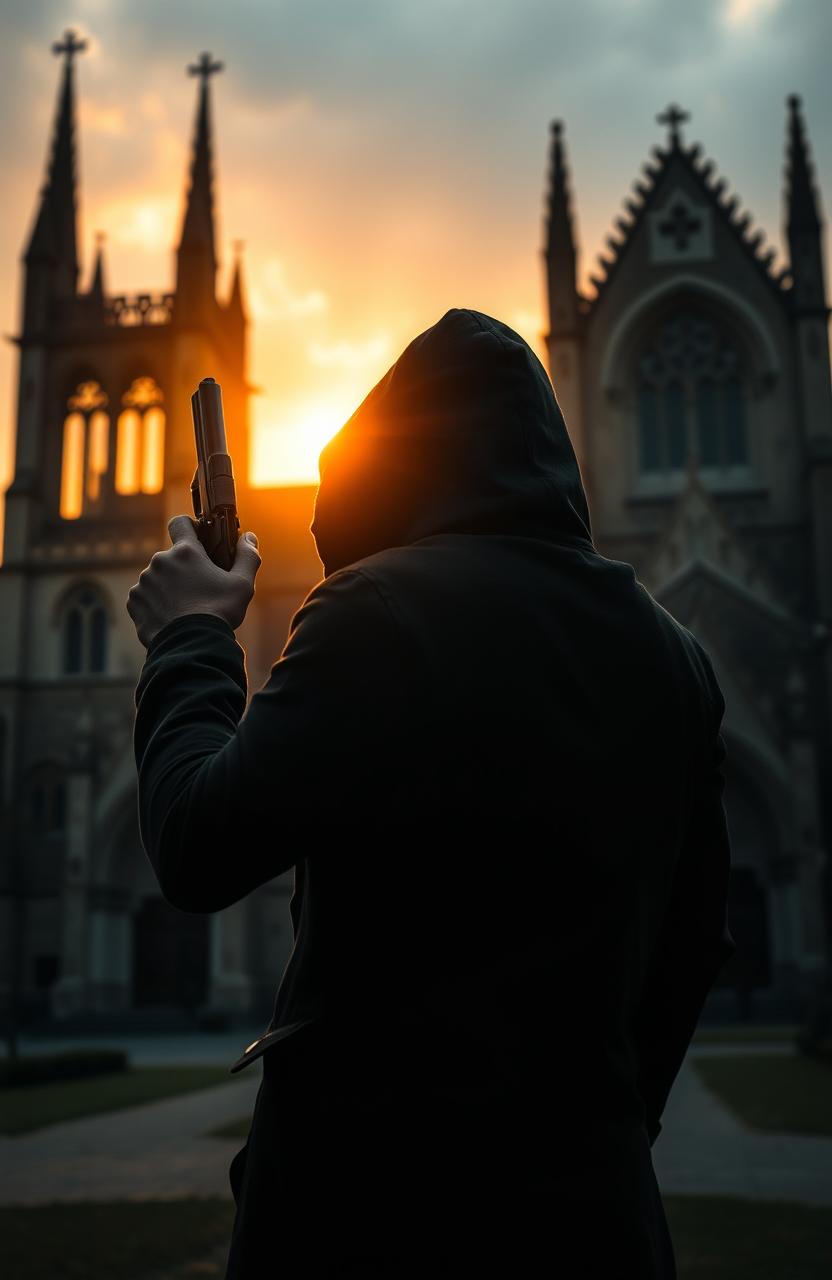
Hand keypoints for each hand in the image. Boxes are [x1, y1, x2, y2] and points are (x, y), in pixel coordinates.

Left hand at [126, 515, 261, 647]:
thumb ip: (247, 556)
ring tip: (184, 607)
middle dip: (183, 568)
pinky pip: (145, 596)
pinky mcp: (134, 601)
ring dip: (168, 587)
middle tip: (199, 588)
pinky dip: (155, 603)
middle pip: (172, 557)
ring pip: (157, 578)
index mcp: (185, 552)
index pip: (180, 522)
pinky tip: (170, 616)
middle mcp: (160, 562)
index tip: (197, 539)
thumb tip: (249, 537)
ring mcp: (144, 582)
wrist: (191, 646)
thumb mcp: (243, 584)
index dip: (189, 527)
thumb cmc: (219, 612)